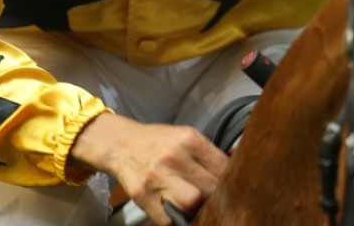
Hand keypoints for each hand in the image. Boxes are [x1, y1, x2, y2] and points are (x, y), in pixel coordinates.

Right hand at [68, 112, 227, 225]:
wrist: (119, 144)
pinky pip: (167, 218)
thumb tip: (234, 166)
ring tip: (194, 205)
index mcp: (189, 139)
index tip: (232, 186)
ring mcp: (157, 177)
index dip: (230, 180)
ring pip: (191, 203)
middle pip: (210, 188)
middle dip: (215, 196)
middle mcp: (174, 157)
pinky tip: (174, 211)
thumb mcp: (184, 136)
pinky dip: (173, 219)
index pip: (223, 166)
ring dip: (195, 208)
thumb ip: (206, 152)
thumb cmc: (156, 142)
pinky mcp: (142, 195)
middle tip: (213, 198)